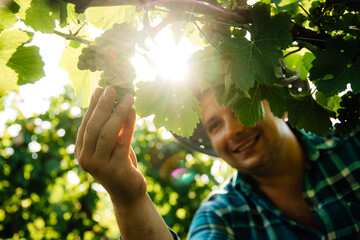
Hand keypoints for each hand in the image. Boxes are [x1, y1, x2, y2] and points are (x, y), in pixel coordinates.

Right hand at [74, 86, 146, 206]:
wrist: (128, 192)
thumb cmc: (119, 164)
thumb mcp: (110, 146)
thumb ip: (107, 129)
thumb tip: (110, 100)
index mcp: (81, 151)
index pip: (85, 124)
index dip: (93, 106)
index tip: (100, 88)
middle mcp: (86, 159)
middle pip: (93, 127)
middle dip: (103, 105)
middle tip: (112, 88)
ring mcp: (99, 166)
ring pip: (107, 133)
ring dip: (118, 112)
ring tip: (128, 97)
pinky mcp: (116, 169)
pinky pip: (123, 142)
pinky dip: (128, 124)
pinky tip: (133, 112)